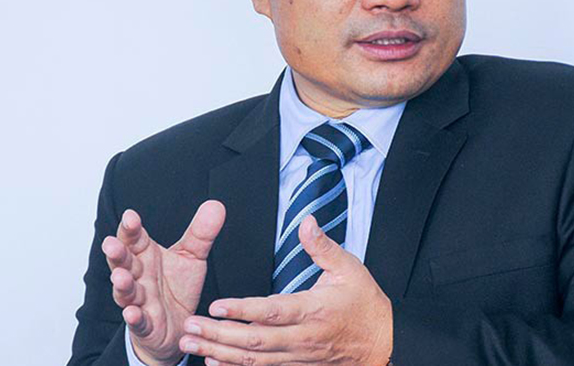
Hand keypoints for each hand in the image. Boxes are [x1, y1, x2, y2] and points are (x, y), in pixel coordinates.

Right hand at [102, 201, 225, 365]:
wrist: (177, 325)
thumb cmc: (177, 287)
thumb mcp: (192, 257)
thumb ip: (201, 233)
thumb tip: (216, 205)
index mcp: (145, 256)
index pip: (135, 239)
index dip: (131, 228)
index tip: (130, 216)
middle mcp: (138, 276)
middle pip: (124, 263)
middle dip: (117, 254)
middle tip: (111, 244)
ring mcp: (139, 301)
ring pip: (126, 292)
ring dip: (122, 285)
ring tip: (119, 277)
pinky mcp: (145, 324)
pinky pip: (138, 321)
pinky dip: (134, 317)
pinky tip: (132, 312)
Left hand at [178, 215, 392, 365]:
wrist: (383, 342)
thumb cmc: (366, 304)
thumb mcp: (349, 268)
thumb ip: (322, 246)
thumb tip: (306, 223)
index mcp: (313, 310)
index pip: (273, 311)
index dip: (243, 310)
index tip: (216, 306)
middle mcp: (302, 337)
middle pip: (255, 341)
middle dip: (218, 335)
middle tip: (189, 327)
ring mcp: (298, 356)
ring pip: (254, 359)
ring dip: (220, 353)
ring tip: (192, 344)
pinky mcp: (296, 365)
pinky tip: (213, 362)